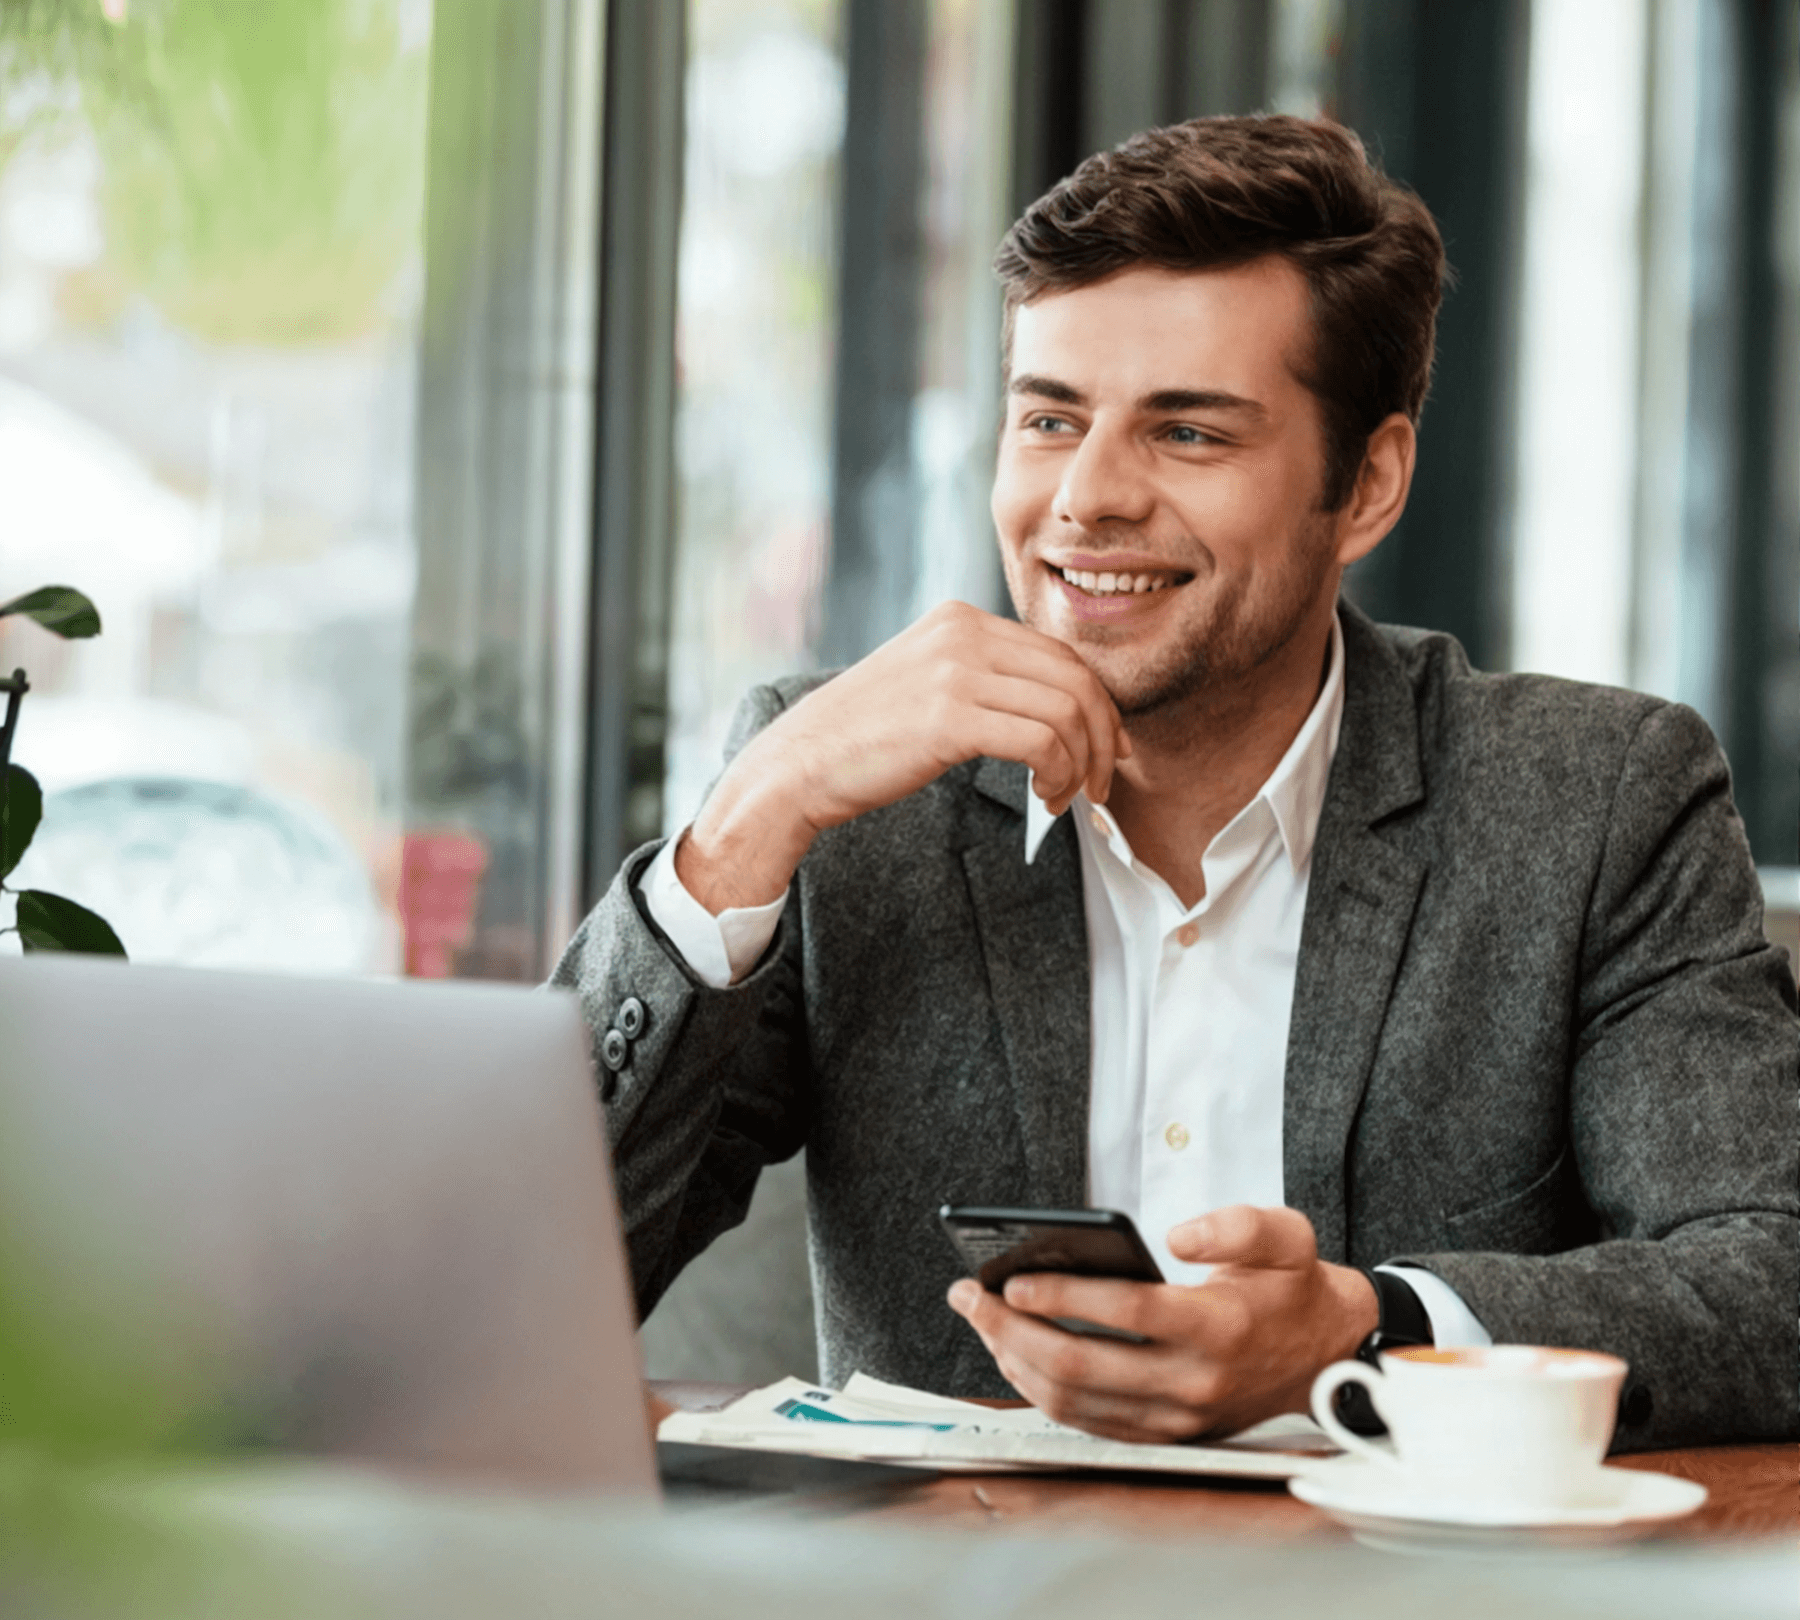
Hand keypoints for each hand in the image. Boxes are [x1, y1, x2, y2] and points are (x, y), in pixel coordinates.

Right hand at [678, 601, 1129, 910]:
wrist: (798, 765)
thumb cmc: (863, 739)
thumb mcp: (927, 682)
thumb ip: (983, 678)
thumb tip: (1057, 706)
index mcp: (959, 619)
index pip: (1059, 653)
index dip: (1098, 705)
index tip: (1107, 749)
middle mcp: (961, 633)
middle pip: (1074, 678)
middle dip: (1103, 736)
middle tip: (1103, 782)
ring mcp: (955, 672)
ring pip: (1066, 711)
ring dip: (1081, 764)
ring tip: (1064, 798)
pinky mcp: (950, 717)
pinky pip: (1041, 741)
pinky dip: (1058, 775)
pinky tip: (1044, 798)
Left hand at [945, 1205, 1377, 1442]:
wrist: (1330, 1358)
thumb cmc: (1293, 1288)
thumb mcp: (1288, 1235)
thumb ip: (1237, 1225)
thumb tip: (1177, 1234)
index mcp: (1218, 1327)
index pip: (1125, 1314)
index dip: (1062, 1298)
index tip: (1013, 1280)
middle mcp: (1192, 1381)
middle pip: (1081, 1366)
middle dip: (1012, 1330)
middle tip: (971, 1298)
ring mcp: (1176, 1416)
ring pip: (1075, 1402)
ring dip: (1016, 1362)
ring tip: (982, 1322)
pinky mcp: (1165, 1434)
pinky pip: (1089, 1422)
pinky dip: (1042, 1393)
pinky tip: (1015, 1357)